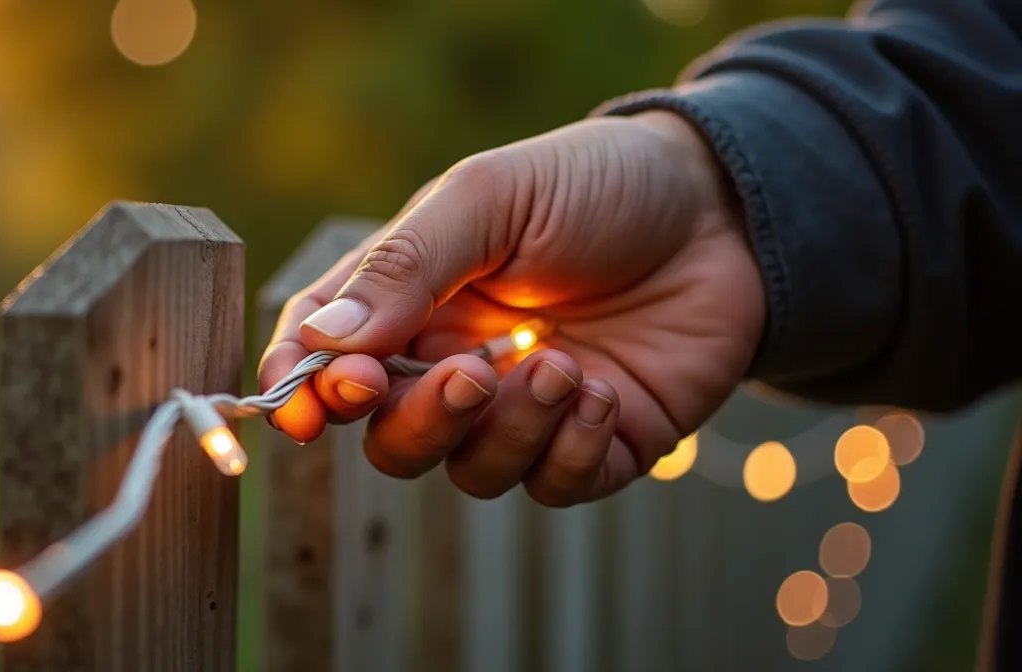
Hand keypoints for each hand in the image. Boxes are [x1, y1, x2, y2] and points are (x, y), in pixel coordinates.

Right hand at [258, 111, 763, 505]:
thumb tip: (326, 341)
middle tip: (470, 375)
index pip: (329, 359)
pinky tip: (601, 391)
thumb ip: (406, 265)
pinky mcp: (594, 443)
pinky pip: (553, 487)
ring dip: (510, 430)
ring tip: (562, 364)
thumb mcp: (491, 199)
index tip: (307, 412)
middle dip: (418, 422)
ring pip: (472, 472)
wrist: (722, 207)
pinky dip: (569, 452)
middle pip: (393, 439)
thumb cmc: (594, 184)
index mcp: (413, 300)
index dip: (305, 392)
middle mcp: (457, 362)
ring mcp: (526, 410)